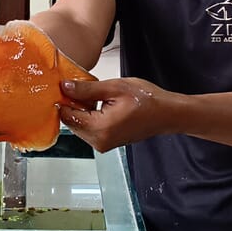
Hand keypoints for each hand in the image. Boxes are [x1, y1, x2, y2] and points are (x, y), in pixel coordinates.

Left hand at [58, 77, 175, 151]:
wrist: (167, 114)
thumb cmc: (147, 99)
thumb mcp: (115, 87)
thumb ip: (86, 89)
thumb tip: (65, 87)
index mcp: (100, 128)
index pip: (67, 116)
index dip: (64, 100)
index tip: (67, 86)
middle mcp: (99, 141)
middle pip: (72, 123)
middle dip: (74, 105)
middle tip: (85, 88)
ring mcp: (103, 144)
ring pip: (80, 126)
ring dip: (83, 111)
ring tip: (98, 97)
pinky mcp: (107, 143)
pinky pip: (90, 129)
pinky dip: (91, 117)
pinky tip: (102, 105)